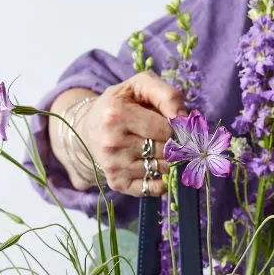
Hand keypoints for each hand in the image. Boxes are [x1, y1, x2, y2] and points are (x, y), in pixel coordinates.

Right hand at [55, 73, 186, 195]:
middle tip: (166, 136)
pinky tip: (154, 166)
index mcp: (116, 115)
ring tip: (157, 148)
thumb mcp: (139, 86)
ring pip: (162, 168)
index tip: (171, 122)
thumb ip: (167, 94)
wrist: (89, 129)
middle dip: (173, 143)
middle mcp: (112, 143)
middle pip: (165, 150)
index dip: (176, 126)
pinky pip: (153, 188)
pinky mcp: (116, 183)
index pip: (166, 129)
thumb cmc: (120, 104)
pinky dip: (161, 180)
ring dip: (167, 160)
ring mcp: (113, 165)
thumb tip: (184, 119)